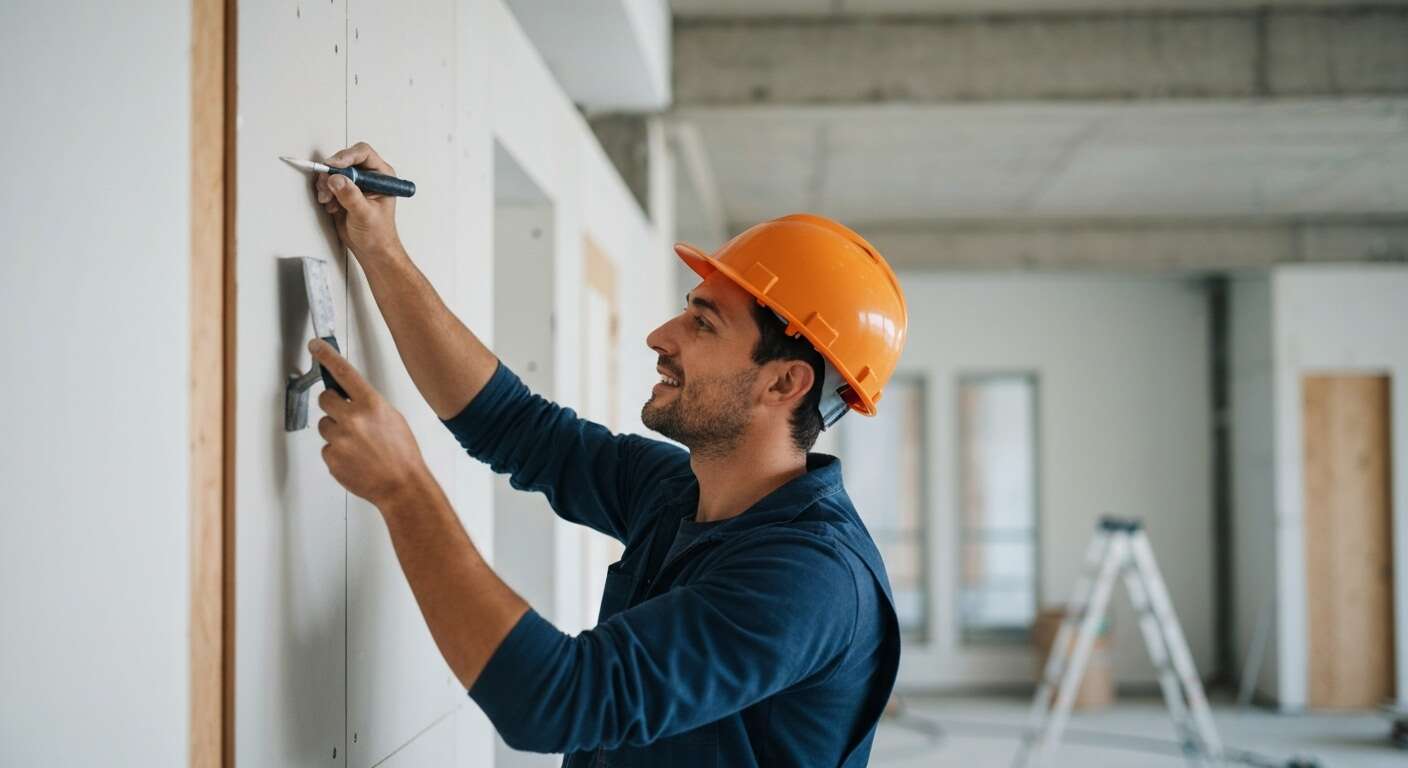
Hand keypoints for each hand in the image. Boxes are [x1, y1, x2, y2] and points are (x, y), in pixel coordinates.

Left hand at [310, 339, 427, 508]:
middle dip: (333, 405)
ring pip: (325, 426)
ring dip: (336, 432)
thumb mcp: (392, 418)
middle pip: (325, 399)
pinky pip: (327, 448)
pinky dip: (338, 453)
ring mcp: (339, 439)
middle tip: (347, 418)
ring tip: (358, 446)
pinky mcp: (331, 458)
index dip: (327, 356)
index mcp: (371, 405)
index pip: (344, 372)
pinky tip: (355, 459)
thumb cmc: (402, 454)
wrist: (402, 485)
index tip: (315, 346)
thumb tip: (352, 399)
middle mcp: (353, 419)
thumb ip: (369, 406)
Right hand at [316, 142, 403, 260]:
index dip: (347, 156)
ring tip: (329, 201)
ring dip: (326, 185)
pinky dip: (325, 193)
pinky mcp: (343, 192)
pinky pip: (328, 184)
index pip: (363, 154)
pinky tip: (332, 207)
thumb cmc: (378, 234)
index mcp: (382, 176)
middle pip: (344, 160)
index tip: (334, 166)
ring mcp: (355, 183)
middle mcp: (368, 176)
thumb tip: (337, 179)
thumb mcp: (365, 214)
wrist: (371, 250)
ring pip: (333, 172)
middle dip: (332, 173)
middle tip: (326, 187)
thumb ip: (351, 196)